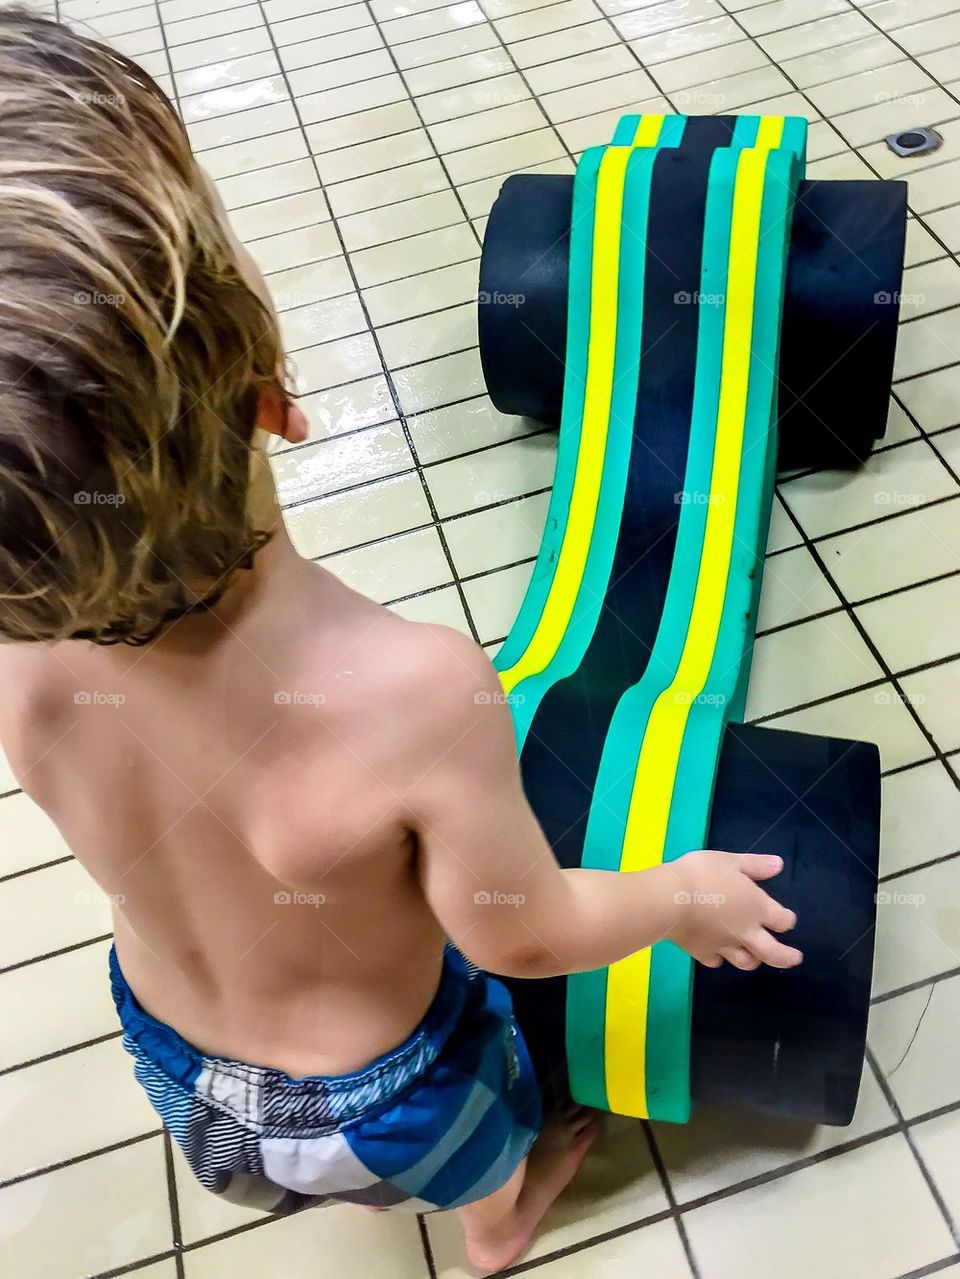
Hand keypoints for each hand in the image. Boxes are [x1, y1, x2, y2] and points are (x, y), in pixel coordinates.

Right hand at [670, 850, 801, 970]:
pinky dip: (720, 958)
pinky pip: (716, 960)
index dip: (787, 919)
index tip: (787, 918)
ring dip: (754, 960)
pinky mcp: (702, 952)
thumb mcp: (730, 861)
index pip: (782, 921)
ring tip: (755, 957)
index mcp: (757, 907)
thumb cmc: (703, 874)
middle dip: (787, 957)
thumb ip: (756, 865)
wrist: (670, 900)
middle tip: (794, 958)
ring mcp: (724, 945)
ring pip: (746, 961)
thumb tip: (779, 865)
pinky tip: (717, 952)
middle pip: (774, 953)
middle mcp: (746, 931)